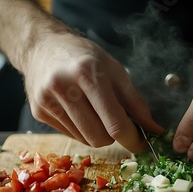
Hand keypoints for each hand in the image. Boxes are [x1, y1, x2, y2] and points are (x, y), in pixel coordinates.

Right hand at [23, 33, 162, 152]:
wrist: (42, 46)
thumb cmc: (84, 57)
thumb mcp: (116, 71)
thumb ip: (136, 103)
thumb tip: (154, 129)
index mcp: (88, 75)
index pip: (115, 123)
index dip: (133, 139)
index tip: (142, 144)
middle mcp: (64, 88)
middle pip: (99, 137)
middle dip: (114, 137)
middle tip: (117, 123)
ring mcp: (48, 102)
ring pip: (85, 140)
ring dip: (98, 134)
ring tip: (96, 112)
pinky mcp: (38, 112)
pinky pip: (70, 135)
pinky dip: (82, 130)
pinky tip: (80, 111)